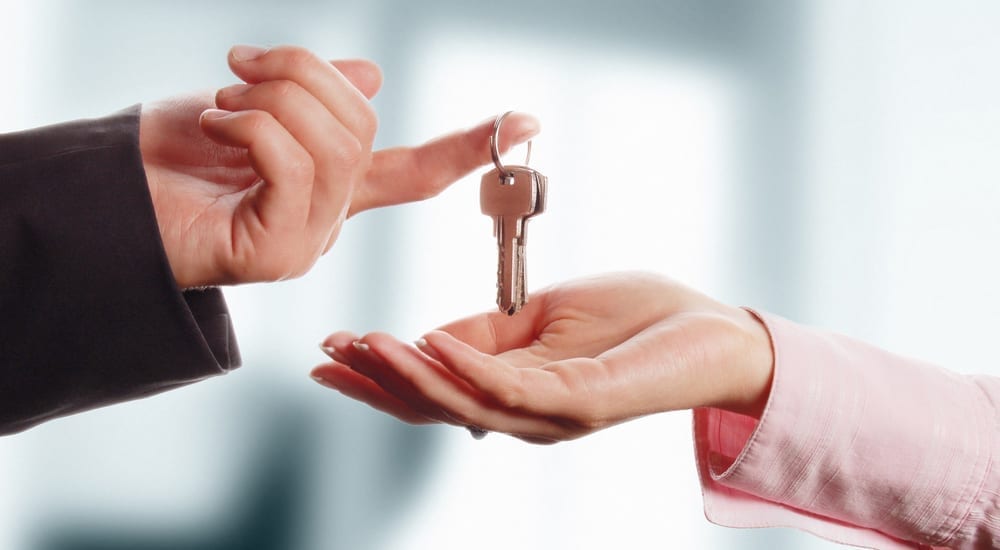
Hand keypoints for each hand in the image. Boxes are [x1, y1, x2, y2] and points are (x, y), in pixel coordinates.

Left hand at [140, 45, 538, 287]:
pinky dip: (250, 126)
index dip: (469, 144)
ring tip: (221, 105)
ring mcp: (307, 242)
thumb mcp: (247, 106)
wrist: (101, 199)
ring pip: (334, 142)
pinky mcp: (277, 254)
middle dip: (300, 77)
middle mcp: (330, 221)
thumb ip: (310, 98)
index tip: (527, 120)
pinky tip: (215, 128)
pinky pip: (293, 164)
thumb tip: (371, 79)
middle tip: (240, 67)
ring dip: (269, 99)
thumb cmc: (167, 159)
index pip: (416, 170)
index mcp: (332, 189)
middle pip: (366, 129)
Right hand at [311, 272, 774, 443]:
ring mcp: (552, 414)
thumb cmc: (637, 320)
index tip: (332, 348)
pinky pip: (511, 386)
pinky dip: (465, 365)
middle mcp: (525, 414)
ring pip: (462, 402)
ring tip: (364, 343)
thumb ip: (486, 331)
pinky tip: (429, 341)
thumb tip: (425, 336)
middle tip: (326, 355)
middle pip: (435, 406)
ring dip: (407, 374)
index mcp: (515, 390)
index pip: (433, 388)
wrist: (712, 330)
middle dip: (376, 382)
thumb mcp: (544, 313)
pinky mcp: (580, 403)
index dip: (381, 372)